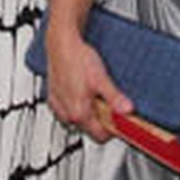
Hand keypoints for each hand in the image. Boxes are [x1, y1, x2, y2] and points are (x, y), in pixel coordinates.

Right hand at [45, 20, 131, 143]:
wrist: (61, 44)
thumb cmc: (77, 59)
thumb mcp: (101, 79)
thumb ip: (114, 98)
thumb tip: (127, 110)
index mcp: (79, 113)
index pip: (101, 136)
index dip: (113, 130)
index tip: (120, 121)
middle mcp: (66, 114)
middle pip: (90, 129)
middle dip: (101, 119)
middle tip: (107, 102)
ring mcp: (58, 107)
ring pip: (77, 120)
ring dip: (88, 112)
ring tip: (93, 94)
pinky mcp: (53, 99)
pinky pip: (66, 110)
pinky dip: (75, 105)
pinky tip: (80, 91)